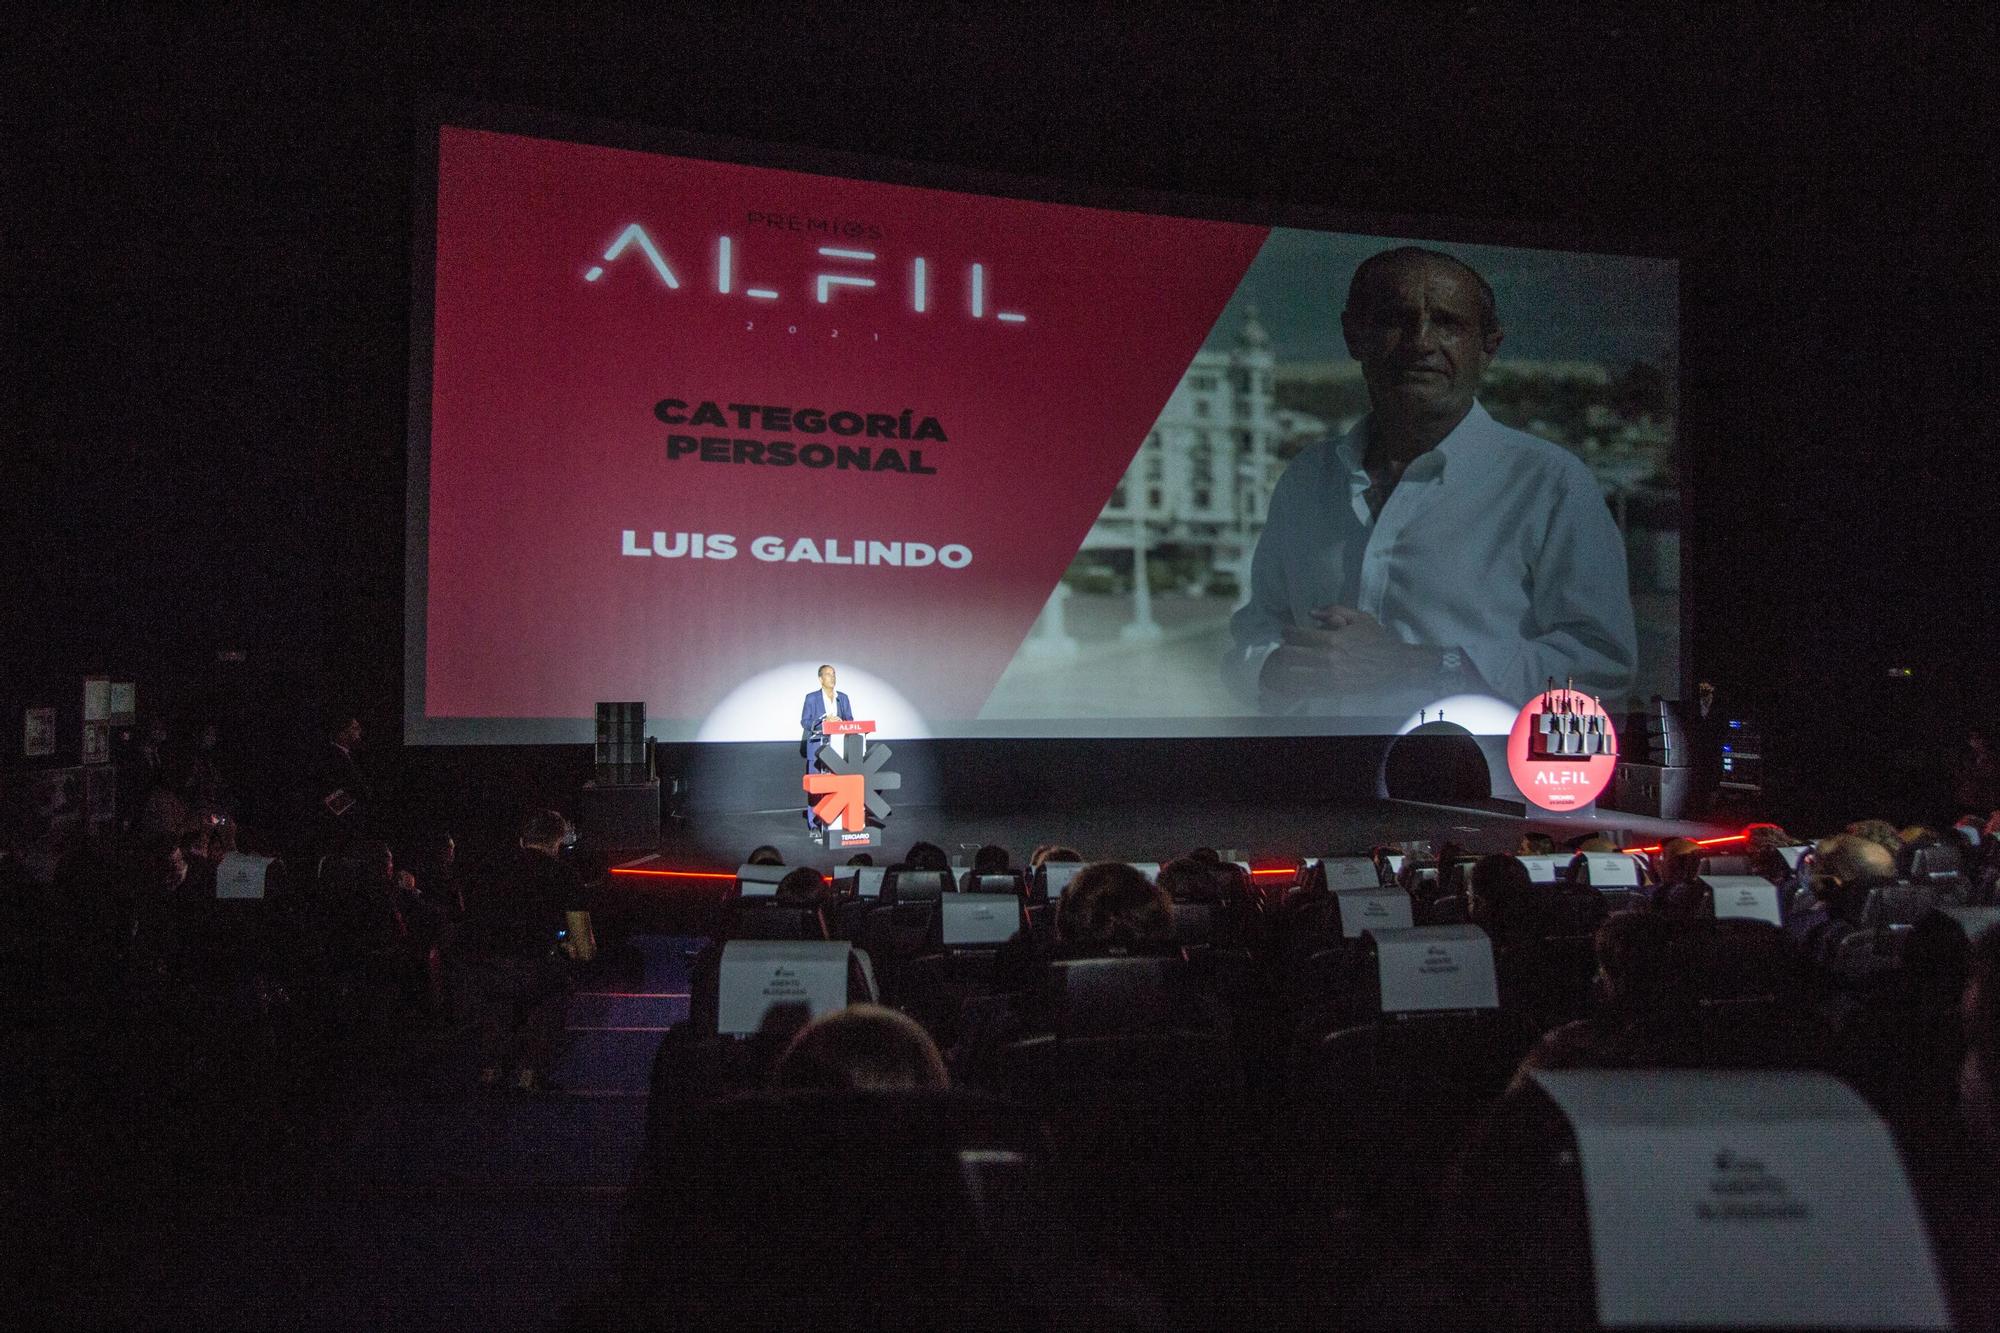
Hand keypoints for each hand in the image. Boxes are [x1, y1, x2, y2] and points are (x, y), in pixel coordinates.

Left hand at [1260, 606, 1435, 700]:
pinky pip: (1304, 691)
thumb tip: (1312, 612)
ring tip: (1284, 665)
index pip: (1297, 635)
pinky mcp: (1331, 692)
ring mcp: (1328, 678)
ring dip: (1284, 670)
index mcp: (1332, 639)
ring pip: (1292, 676)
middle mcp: (1327, 660)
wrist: (1396, 667)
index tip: (1286, 631)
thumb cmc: (1378, 640)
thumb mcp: (1360, 618)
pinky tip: (1290, 681)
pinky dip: (1292, 686)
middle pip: (1288, 656)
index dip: (1287, 632)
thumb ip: (1334, 610)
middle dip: (1281, 650)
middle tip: (1283, 648)